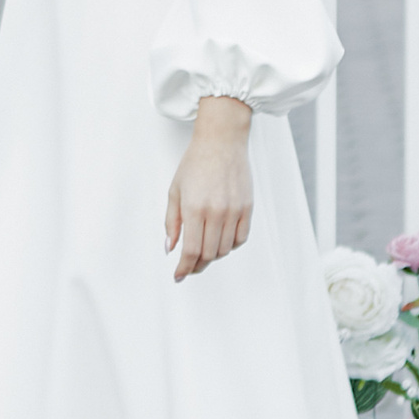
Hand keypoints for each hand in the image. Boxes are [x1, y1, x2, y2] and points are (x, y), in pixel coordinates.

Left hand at [166, 97, 253, 280]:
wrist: (222, 142)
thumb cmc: (195, 164)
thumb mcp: (175, 191)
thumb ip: (171, 222)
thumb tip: (170, 249)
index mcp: (194, 208)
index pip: (190, 250)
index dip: (184, 268)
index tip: (179, 276)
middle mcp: (216, 212)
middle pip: (209, 254)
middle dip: (197, 265)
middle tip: (189, 266)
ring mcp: (234, 210)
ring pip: (225, 249)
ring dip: (213, 255)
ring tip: (203, 251)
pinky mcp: (247, 208)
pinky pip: (241, 238)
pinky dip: (230, 245)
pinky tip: (221, 240)